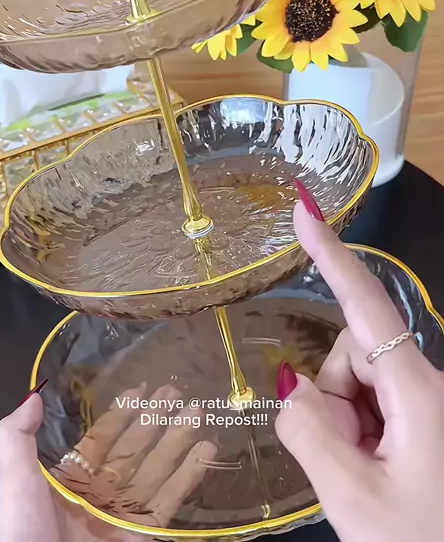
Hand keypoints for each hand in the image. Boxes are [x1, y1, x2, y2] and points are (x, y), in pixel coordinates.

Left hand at [0, 384, 216, 541]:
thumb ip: (17, 438)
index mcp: (70, 480)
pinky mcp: (142, 533)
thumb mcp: (13, 481)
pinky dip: (188, 476)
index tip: (141, 388)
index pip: (102, 439)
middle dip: (155, 420)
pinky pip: (169, 502)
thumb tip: (33, 396)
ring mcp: (123, 514)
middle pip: (134, 449)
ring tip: (197, 411)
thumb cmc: (25, 531)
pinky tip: (204, 451)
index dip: (121, 413)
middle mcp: (100, 493)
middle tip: (175, 392)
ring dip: (177, 440)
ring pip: (156, 470)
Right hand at [275, 194, 443, 541]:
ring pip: (358, 381)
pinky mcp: (423, 416)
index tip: (305, 210)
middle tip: (348, 465)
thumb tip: (290, 388)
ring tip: (367, 476)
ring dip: (346, 422)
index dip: (333, 254)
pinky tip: (377, 472)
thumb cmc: (421, 541)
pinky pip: (373, 403)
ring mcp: (426, 400)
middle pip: (352, 354)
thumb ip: (309, 433)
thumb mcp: (353, 498)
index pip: (366, 304)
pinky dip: (359, 431)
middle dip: (334, 398)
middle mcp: (427, 383)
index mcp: (418, 390)